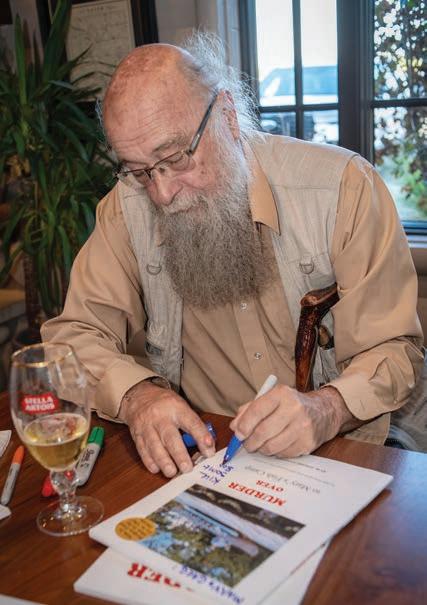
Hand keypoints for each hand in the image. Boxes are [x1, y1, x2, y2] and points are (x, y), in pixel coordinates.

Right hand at [120, 380, 215, 476]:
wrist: (140, 396)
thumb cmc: (165, 404)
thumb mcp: (181, 406)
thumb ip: (193, 424)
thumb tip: (207, 446)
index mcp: (176, 408)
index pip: (191, 423)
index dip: (201, 437)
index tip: (209, 451)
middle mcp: (161, 417)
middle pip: (170, 437)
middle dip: (179, 455)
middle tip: (187, 468)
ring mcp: (147, 426)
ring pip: (154, 446)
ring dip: (164, 461)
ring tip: (172, 472)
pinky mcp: (137, 435)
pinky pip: (142, 450)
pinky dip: (149, 461)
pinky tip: (156, 469)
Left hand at [229, 384, 353, 457]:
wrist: (323, 412)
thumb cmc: (291, 405)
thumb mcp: (271, 399)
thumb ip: (250, 410)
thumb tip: (235, 427)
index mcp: (282, 394)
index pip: (257, 410)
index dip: (244, 425)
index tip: (238, 433)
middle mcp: (294, 409)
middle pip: (263, 431)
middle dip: (250, 442)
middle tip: (246, 444)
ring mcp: (303, 427)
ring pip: (272, 446)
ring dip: (261, 449)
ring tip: (260, 445)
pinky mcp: (308, 443)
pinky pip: (283, 454)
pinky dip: (275, 453)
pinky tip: (276, 445)